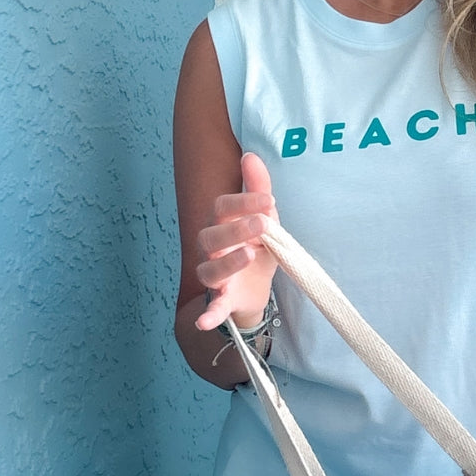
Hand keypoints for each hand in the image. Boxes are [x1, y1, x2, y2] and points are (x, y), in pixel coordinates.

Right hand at [193, 152, 279, 331]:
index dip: (244, 202)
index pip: (223, 208)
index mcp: (222, 225)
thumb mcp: (265, 220)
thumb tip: (251, 155)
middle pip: (212, 236)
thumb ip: (258, 190)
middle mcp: (211, 249)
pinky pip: (211, 309)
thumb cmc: (257, 248)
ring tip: (249, 255)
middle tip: (262, 224)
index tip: (269, 199)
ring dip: (227, 263)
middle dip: (236, 228)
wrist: (256, 289)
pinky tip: (205, 320)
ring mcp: (215, 276)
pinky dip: (208, 315)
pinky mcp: (223, 301)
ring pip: (210, 270)